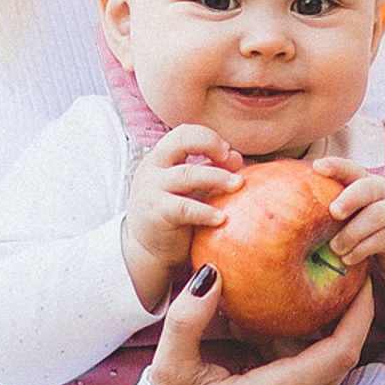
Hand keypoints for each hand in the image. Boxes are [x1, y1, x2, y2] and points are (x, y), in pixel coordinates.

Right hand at [122, 124, 244, 313]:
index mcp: (160, 158)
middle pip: (181, 140)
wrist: (147, 251)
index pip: (184, 133)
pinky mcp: (156, 213)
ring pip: (187, 174)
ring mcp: (151, 190)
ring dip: (217, 177)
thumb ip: (208, 170)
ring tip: (237, 184)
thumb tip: (237, 157)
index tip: (228, 153)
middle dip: (210, 143)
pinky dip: (205, 211)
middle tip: (231, 158)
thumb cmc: (171, 215)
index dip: (209, 137)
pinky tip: (222, 218)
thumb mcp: (189, 188)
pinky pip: (184, 208)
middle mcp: (153, 169)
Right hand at [149, 272, 371, 384]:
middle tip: (296, 302)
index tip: (361, 282)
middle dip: (326, 325)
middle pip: (338, 360)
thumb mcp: (170, 370)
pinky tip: (265, 367)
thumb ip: (187, 320)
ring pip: (325, 379)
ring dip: (307, 352)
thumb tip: (212, 276)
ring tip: (264, 338)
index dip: (360, 313)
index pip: (343, 350)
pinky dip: (301, 378)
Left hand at [315, 158, 384, 297]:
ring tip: (335, 247)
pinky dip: (363, 249)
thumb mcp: (362, 206)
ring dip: (353, 232)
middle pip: (368, 189)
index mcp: (368, 182)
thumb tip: (297, 209)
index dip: (336, 166)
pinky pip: (382, 239)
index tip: (318, 167)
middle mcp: (383, 193)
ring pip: (376, 216)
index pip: (352, 169)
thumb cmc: (376, 220)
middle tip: (334, 212)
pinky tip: (348, 258)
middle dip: (350, 198)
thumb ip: (341, 204)